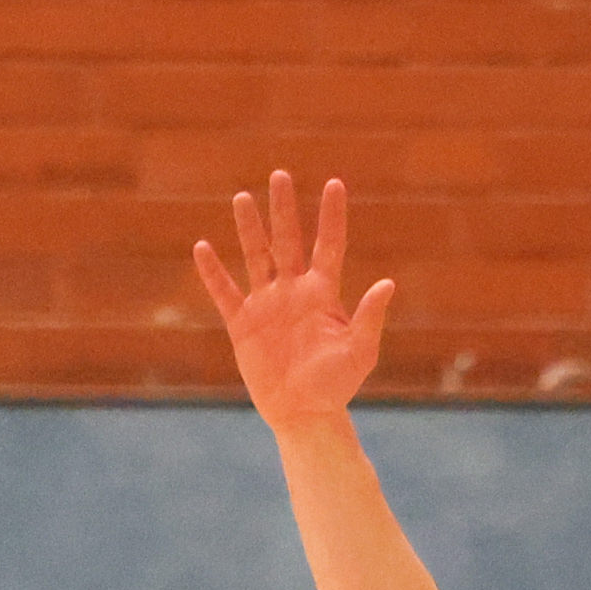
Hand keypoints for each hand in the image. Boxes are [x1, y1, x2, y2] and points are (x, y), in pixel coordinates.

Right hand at [193, 173, 395, 426]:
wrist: (306, 413)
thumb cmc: (338, 384)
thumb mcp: (360, 351)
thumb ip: (370, 317)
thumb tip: (387, 284)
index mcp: (324, 294)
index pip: (328, 245)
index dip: (331, 216)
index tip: (334, 184)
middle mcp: (294, 291)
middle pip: (287, 241)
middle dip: (284, 209)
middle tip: (279, 175)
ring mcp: (267, 304)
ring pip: (256, 256)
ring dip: (249, 228)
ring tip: (242, 198)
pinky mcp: (242, 323)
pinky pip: (224, 291)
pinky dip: (213, 272)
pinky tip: (203, 247)